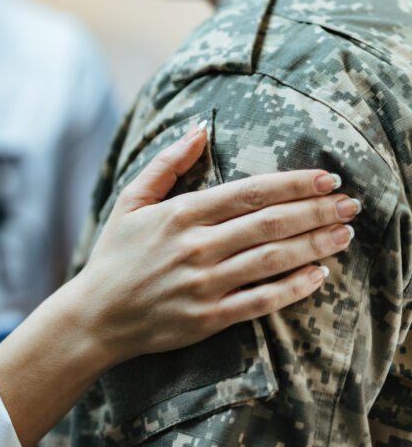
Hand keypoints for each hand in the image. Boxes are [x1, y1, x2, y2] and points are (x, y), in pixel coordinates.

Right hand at [68, 122, 356, 364]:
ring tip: (343, 235)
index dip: (292, 184)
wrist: (95, 316)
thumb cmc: (114, 256)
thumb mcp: (129, 202)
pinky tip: (318, 276)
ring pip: (271, 260)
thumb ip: (166, 165)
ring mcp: (203, 284)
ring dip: (314, 245)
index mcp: (179, 215)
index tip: (326, 178)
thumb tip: (199, 129)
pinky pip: (261, 301)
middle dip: (315, 211)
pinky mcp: (208, 318)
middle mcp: (195, 247)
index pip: (248, 192)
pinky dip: (293, 288)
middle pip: (269, 224)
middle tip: (350, 204)